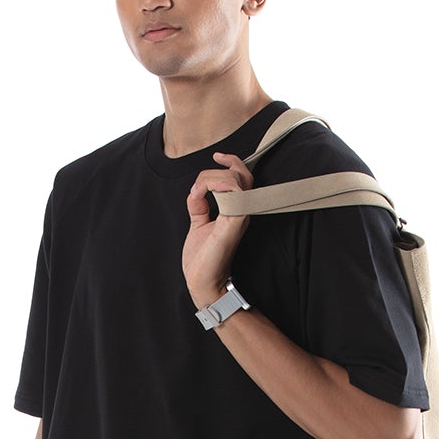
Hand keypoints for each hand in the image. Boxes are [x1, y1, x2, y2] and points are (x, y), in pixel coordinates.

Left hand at [182, 150, 252, 303]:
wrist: (202, 282)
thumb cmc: (202, 259)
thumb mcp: (198, 225)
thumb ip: (199, 207)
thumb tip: (196, 191)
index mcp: (235, 210)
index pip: (242, 177)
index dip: (232, 162)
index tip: (216, 156)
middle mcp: (241, 211)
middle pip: (241, 174)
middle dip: (216, 170)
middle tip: (198, 184)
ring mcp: (239, 216)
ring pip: (235, 180)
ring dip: (210, 179)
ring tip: (196, 195)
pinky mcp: (234, 222)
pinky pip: (232, 192)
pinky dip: (213, 186)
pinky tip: (200, 196)